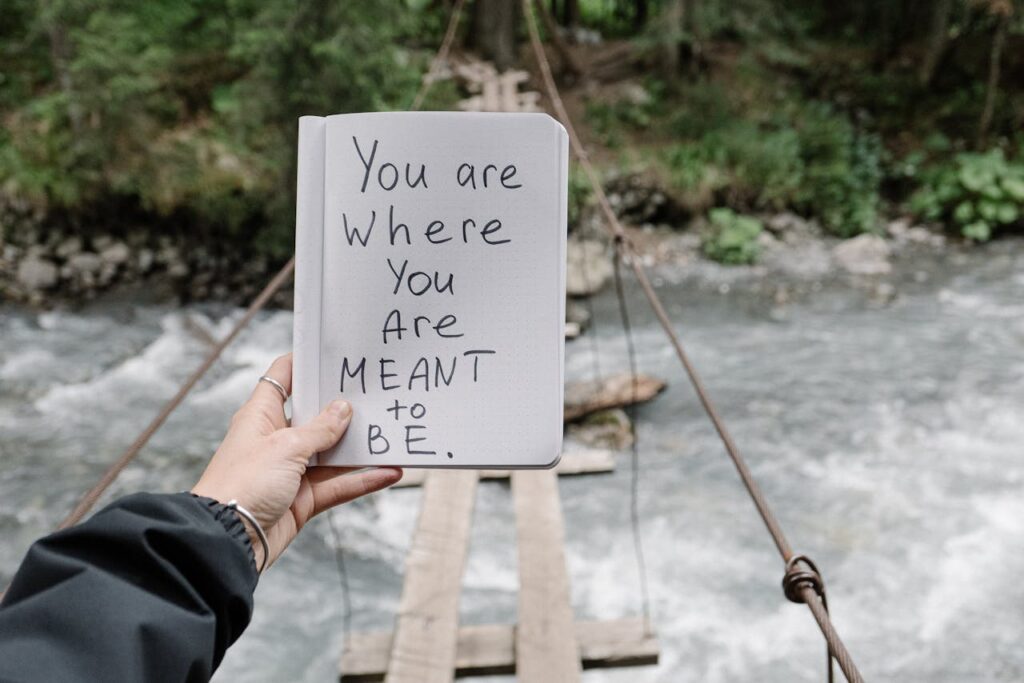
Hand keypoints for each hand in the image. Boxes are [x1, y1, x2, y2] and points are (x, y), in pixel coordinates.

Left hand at [192, 353, 401, 568]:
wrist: (226, 540)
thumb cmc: (242, 485)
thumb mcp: (285, 447)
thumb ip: (320, 429)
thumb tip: (343, 409)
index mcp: (262, 417)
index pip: (283, 378)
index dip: (305, 362)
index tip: (333, 353)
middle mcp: (277, 440)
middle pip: (316, 416)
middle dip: (344, 407)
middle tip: (375, 393)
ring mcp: (291, 471)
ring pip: (333, 454)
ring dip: (360, 448)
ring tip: (391, 435)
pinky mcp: (302, 499)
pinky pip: (338, 485)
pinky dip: (362, 480)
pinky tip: (388, 473)